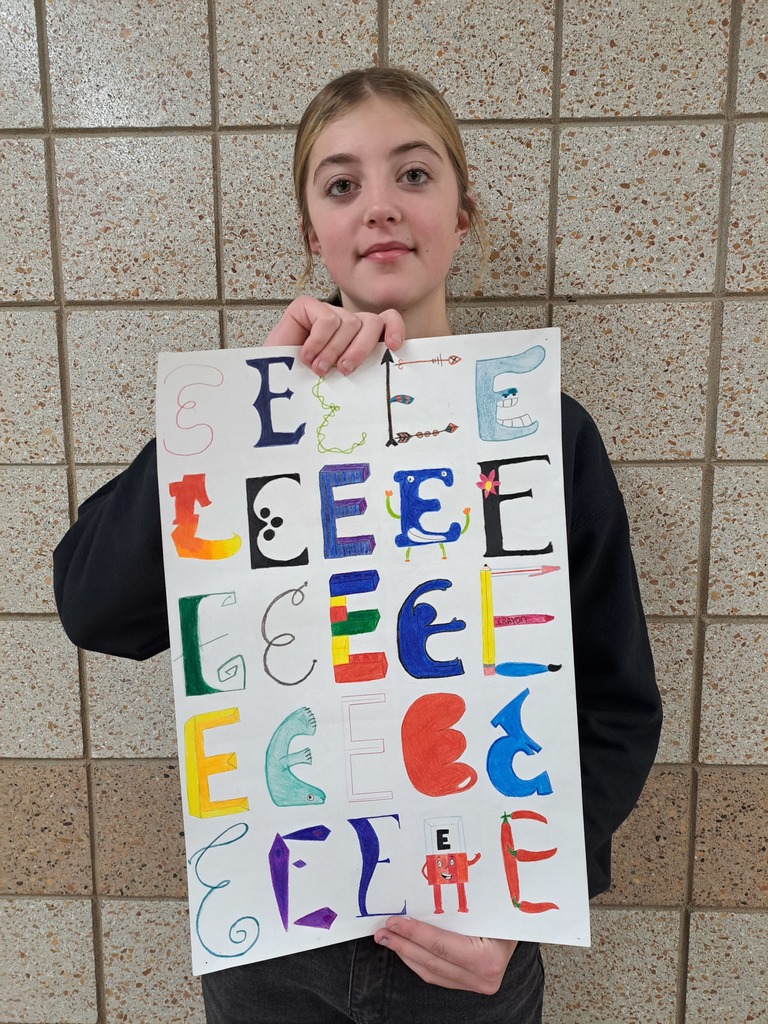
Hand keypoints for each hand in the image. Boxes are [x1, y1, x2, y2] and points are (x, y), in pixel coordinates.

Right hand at [264, 296, 403, 375]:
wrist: (268, 383)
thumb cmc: (303, 386)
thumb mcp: (340, 381)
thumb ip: (360, 370)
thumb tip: (385, 372)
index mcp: (358, 339)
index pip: (386, 321)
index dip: (394, 328)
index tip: (394, 347)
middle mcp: (345, 324)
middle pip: (371, 323)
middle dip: (361, 349)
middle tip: (345, 370)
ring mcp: (325, 313)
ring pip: (350, 322)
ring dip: (334, 350)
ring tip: (319, 368)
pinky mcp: (306, 307)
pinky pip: (326, 319)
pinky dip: (318, 341)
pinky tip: (305, 355)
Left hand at [374, 916, 517, 994]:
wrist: (525, 925)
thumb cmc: (509, 910)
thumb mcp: (490, 903)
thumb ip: (463, 902)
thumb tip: (428, 886)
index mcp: (488, 958)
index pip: (441, 946)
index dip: (414, 933)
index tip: (394, 922)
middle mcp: (484, 977)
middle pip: (432, 961)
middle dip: (403, 945)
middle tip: (382, 932)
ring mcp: (478, 985)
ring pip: (432, 972)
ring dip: (406, 954)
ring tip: (388, 939)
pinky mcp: (471, 985)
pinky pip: (438, 976)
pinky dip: (419, 961)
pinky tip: (406, 949)